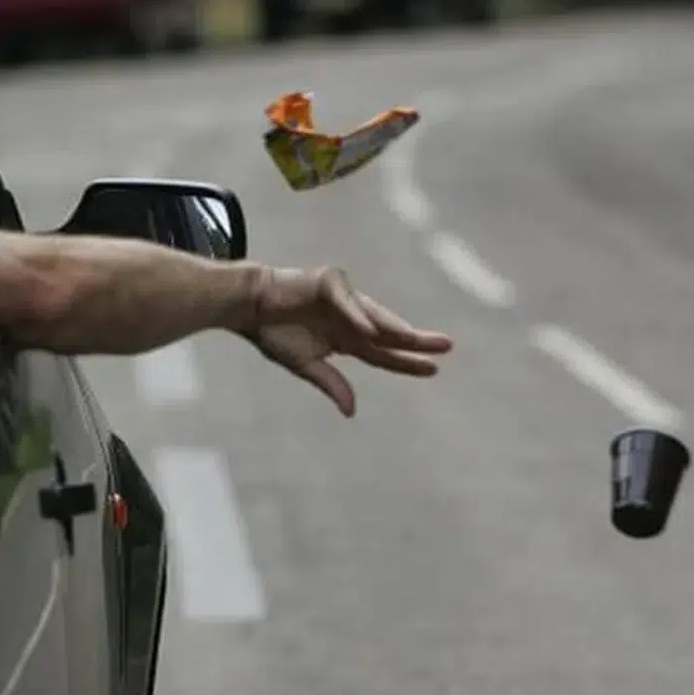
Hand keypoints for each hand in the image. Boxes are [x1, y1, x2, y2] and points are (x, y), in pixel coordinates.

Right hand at [244, 265, 452, 416]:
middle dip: (416, 340)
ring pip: (375, 315)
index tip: (433, 369)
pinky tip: (372, 331)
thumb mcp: (305, 365)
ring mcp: (342, 298)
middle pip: (389, 332)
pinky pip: (348, 302)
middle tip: (446, 346)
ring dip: (395, 327)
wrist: (248, 306)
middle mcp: (350, 318)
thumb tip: (352, 412)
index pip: (383, 353)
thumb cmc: (272, 331)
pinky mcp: (328, 282)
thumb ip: (331, 383)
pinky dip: (359, 316)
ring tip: (417, 339)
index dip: (407, 361)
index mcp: (346, 338)